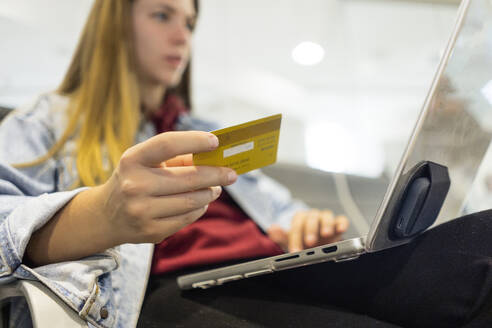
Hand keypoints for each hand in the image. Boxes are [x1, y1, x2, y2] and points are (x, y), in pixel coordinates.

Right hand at [97, 131, 237, 244]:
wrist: (106, 216)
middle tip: (232, 174)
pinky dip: (200, 208)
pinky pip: (187, 217)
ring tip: (216, 188)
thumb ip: (178, 157)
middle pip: (188, 178)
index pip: (167, 144)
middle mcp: (135, 185)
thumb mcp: (146, 162)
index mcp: (133, 160)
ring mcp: (142, 211)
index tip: (216, 142)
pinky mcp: (151, 231)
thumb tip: (214, 156)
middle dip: (216, 175)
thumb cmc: (135, 180)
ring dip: (210, 193)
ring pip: (192, 201)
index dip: (194, 141)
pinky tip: (202, 203)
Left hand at [267, 209, 348, 252]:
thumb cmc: (302, 243)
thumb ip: (280, 236)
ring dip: (326, 224)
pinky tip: (341, 229)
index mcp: (300, 219)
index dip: (295, 236)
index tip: (295, 250)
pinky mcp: (338, 224)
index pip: (297, 223)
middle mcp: (313, 217)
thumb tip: (272, 229)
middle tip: (309, 242)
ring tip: (326, 234)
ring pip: (326, 215)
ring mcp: (326, 219)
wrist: (317, 246)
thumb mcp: (289, 242)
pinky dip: (342, 223)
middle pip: (311, 217)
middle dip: (310, 230)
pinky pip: (341, 219)